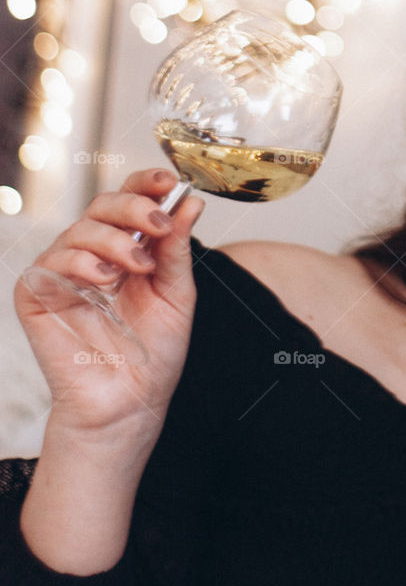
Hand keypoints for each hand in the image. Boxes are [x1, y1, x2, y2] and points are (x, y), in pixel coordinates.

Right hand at [14, 169, 204, 445]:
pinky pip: (52, 262)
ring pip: (80, 230)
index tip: (170, 181)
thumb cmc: (153, 354)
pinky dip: (80, 263)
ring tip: (137, 266)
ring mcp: (63, 272)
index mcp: (127, 248)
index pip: (130, 200)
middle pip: (104, 205)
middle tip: (158, 225)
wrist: (130, 404)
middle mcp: (93, 254)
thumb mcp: (176, 294)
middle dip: (134, 207)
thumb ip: (177, 248)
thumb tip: (189, 202)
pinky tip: (104, 280)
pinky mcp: (37, 295)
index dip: (146, 183)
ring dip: (113, 239)